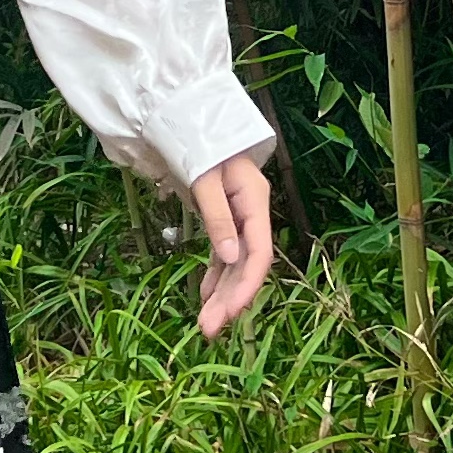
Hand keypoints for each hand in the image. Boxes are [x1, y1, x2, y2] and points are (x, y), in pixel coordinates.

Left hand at [187, 149, 273, 338]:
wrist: (194, 122)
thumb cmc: (202, 145)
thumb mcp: (205, 178)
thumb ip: (217, 217)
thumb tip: (229, 258)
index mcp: (255, 203)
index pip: (259, 254)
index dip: (247, 286)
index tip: (232, 313)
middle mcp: (252, 215)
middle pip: (246, 266)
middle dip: (230, 299)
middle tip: (209, 330)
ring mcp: (240, 220)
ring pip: (235, 265)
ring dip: (222, 294)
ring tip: (206, 325)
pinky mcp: (225, 222)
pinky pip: (223, 256)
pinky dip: (214, 277)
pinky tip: (204, 298)